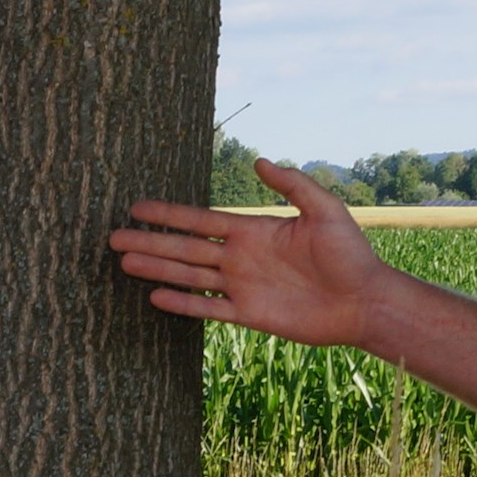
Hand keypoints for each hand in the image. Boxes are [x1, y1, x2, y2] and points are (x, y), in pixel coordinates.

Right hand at [113, 161, 392, 346]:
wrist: (365, 301)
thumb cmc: (351, 253)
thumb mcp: (325, 210)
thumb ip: (292, 185)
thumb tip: (259, 161)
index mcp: (253, 231)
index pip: (200, 220)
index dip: (168, 214)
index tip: (136, 207)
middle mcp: (241, 258)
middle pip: (184, 248)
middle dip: (149, 242)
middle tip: (112, 238)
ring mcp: (242, 287)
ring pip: (188, 277)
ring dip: (156, 270)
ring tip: (123, 263)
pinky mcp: (250, 315)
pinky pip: (208, 309)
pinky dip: (182, 304)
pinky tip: (154, 298)